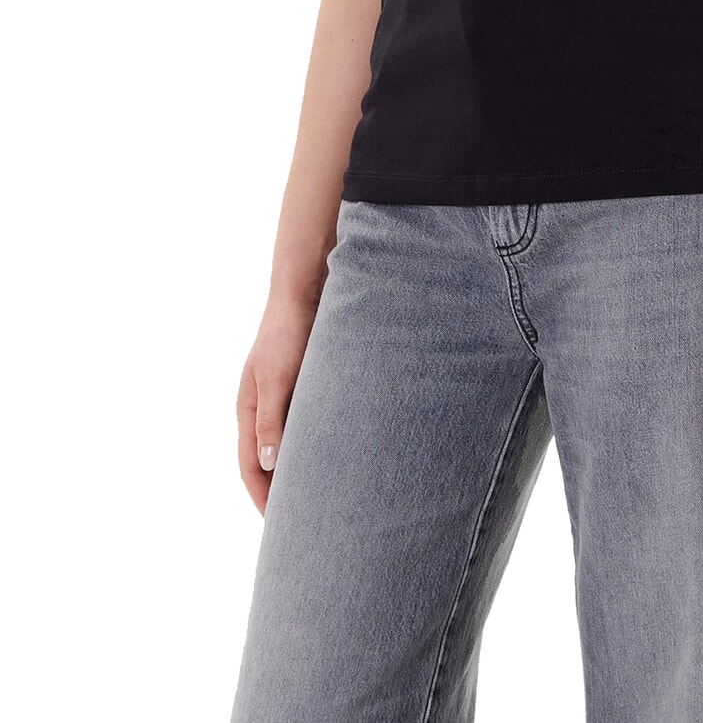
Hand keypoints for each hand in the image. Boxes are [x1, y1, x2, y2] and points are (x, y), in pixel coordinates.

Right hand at [235, 297, 319, 514]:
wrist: (305, 292)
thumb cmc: (288, 333)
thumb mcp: (276, 378)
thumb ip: (271, 421)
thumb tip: (268, 465)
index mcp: (248, 409)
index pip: (249, 467)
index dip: (262, 498)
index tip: (278, 528)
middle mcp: (262, 408)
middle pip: (268, 462)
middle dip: (280, 492)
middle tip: (301, 523)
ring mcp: (283, 398)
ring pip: (289, 445)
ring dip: (299, 470)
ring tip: (321, 498)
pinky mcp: (304, 387)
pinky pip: (306, 426)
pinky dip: (315, 446)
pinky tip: (336, 458)